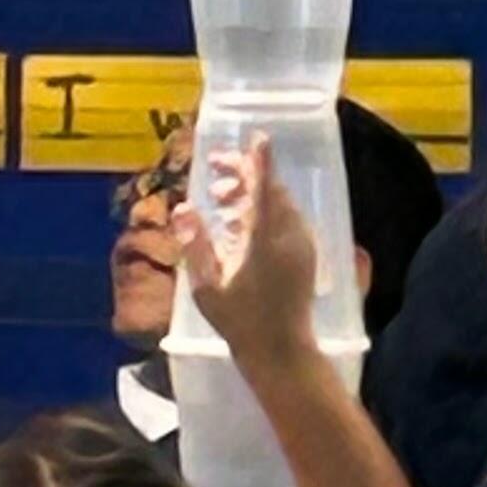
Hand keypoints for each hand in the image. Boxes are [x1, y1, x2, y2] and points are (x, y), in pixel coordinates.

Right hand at [177, 138, 320, 365]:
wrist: (281, 349)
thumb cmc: (239, 321)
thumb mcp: (207, 285)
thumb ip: (195, 244)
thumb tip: (182, 207)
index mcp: (267, 241)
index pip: (265, 190)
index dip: (260, 162)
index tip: (258, 137)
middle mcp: (291, 238)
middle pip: (272, 192)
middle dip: (245, 173)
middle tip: (215, 166)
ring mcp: (301, 246)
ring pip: (278, 205)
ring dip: (251, 193)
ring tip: (219, 196)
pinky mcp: (304, 256)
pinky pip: (284, 221)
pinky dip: (262, 212)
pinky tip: (236, 220)